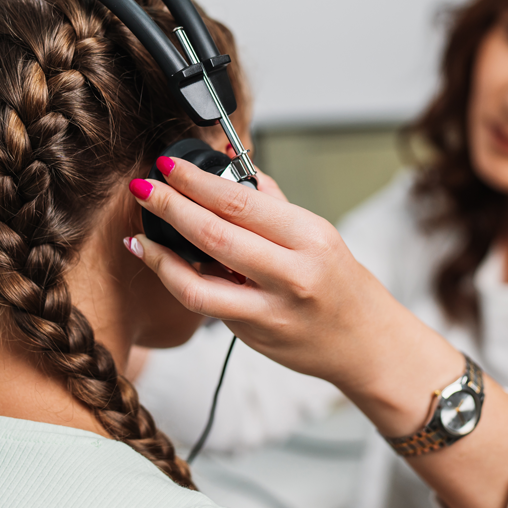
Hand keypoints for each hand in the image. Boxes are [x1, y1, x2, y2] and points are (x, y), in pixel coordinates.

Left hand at [127, 158, 507, 507]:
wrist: (367, 344)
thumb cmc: (342, 286)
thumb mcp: (319, 237)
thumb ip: (273, 205)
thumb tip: (232, 169)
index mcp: (310, 237)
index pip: (241, 201)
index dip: (196, 181)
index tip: (168, 163)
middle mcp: (293, 272)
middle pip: (216, 233)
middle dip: (171, 206)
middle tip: (143, 186)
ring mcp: (272, 308)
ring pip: (200, 279)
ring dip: (162, 252)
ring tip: (141, 233)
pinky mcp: (254, 334)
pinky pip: (205, 305)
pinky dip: (175, 280)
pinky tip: (159, 262)